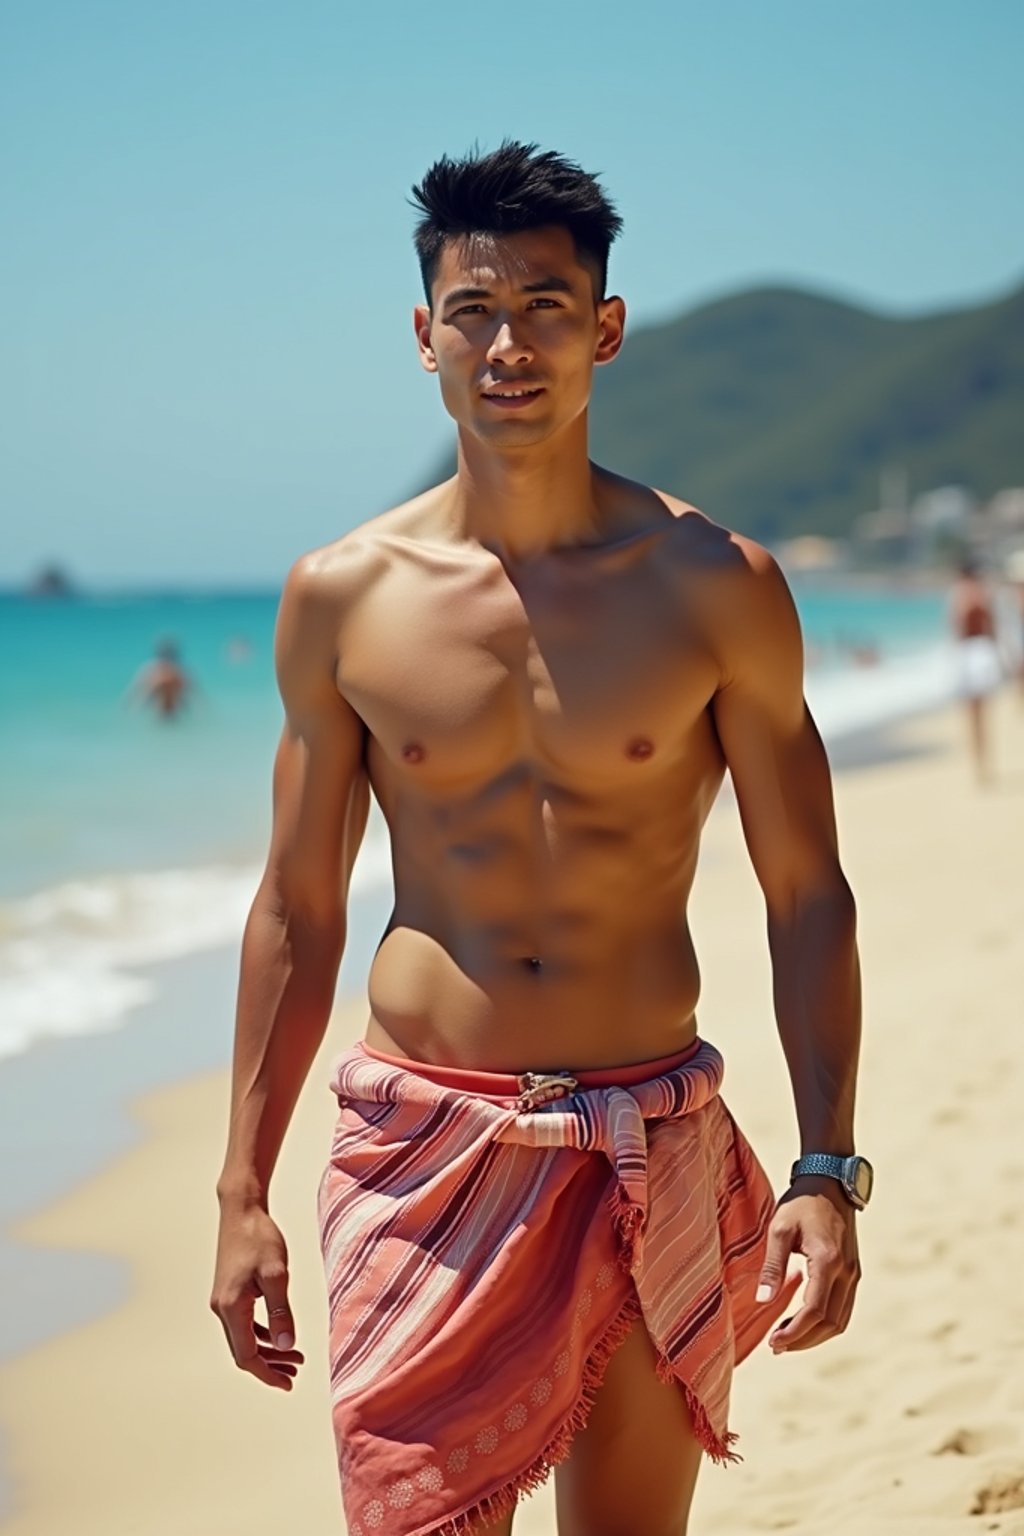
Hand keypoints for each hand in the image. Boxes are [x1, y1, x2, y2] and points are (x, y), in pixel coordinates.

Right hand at [210, 1202, 304, 1389]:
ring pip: (243, 1339)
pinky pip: (243, 1323)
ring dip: (267, 1351)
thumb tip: (287, 1346)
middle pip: (243, 1352)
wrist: (240, 1210)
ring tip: (293, 1357)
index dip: (268, 1374)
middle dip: (270, 1366)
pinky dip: (261, 1334)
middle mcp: (222, 1308)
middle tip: (295, 1373)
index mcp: (232, 1308)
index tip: (289, 1383)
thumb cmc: (259, 1238)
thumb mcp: (277, 1275)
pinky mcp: (228, 1292)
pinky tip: (279, 1334)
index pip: (247, 1356)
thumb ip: (281, 1312)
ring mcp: (223, 1300)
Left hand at [757, 1175, 860, 1352]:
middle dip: (803, 1340)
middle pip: (830, 1323)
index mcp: (827, 1261)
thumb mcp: (779, 1228)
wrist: (830, 1181)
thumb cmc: (801, 1202)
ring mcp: (853, 1273)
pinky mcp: (853, 1271)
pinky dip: (825, 1323)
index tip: (774, 1342)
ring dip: (815, 1335)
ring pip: (840, 1320)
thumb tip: (763, 1300)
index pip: (814, 1311)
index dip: (794, 1332)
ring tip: (787, 1338)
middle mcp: (847, 1272)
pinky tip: (804, 1322)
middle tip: (776, 1346)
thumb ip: (772, 1265)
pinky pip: (844, 1308)